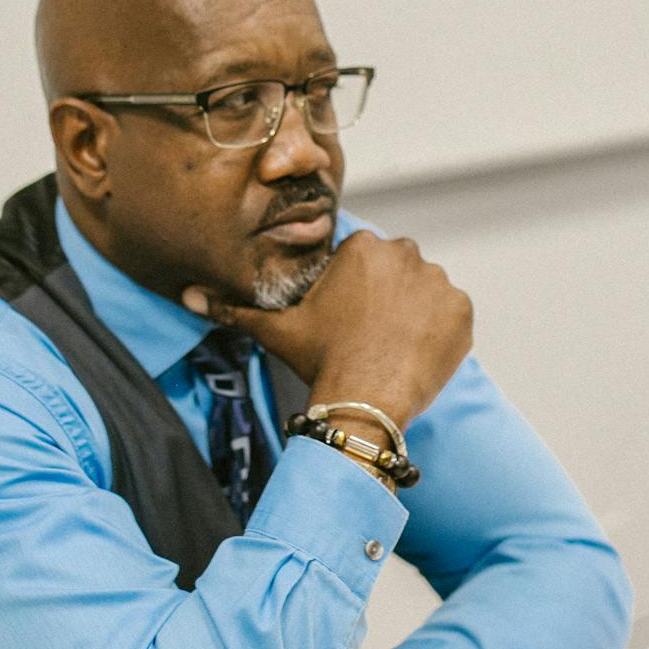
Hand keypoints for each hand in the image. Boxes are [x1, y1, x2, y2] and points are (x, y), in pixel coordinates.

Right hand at [183, 230, 472, 425]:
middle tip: (368, 334)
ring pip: (425, 290)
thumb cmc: (321, 360)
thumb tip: (186, 294)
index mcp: (362, 246)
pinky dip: (438, 331)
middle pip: (397, 270)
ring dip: (413, 312)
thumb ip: (233, 307)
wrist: (365, 402)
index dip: (354, 289)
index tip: (347, 317)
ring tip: (391, 346)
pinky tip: (414, 352)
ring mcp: (439, 282)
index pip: (362, 258)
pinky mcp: (462, 311)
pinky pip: (451, 314)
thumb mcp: (276, 329)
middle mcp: (405, 253)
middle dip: (386, 296)